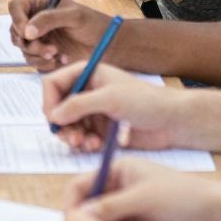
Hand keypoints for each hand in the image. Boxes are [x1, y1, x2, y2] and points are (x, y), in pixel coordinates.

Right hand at [9, 0, 118, 71]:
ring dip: (39, 55)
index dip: (17, 20)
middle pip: (16, 31)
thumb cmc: (95, 24)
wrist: (108, 46)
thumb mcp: (74, 16)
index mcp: (40, 3)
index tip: (27, 32)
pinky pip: (33, 62)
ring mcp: (39, 38)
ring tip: (58, 54)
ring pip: (23, 49)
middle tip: (50, 48)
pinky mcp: (43, 55)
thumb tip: (28, 31)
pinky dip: (45, 64)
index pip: (16, 7)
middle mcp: (35, 20)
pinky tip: (62, 60)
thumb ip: (49, 19)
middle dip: (30, 43)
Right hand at [43, 61, 197, 152]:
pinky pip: (80, 137)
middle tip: (71, 139)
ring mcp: (92, 111)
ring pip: (67, 125)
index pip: (53, 83)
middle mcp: (87, 90)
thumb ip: (79, 104)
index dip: (49, 101)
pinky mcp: (99, 129)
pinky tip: (95, 147)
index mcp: (88, 73)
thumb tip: (54, 116)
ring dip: (72, 137)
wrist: (172, 121)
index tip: (54, 120)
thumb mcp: (111, 98)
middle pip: (57, 107)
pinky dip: (83, 143)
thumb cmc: (147, 101)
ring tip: (85, 144)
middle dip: (61, 124)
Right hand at [68, 157, 220, 220]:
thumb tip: (80, 217)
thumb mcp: (143, 197)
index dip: (73, 201)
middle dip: (80, 219)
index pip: (83, 182)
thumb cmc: (183, 196)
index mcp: (119, 169)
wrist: (215, 217)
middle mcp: (119, 187)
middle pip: (88, 202)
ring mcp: (127, 208)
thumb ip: (110, 206)